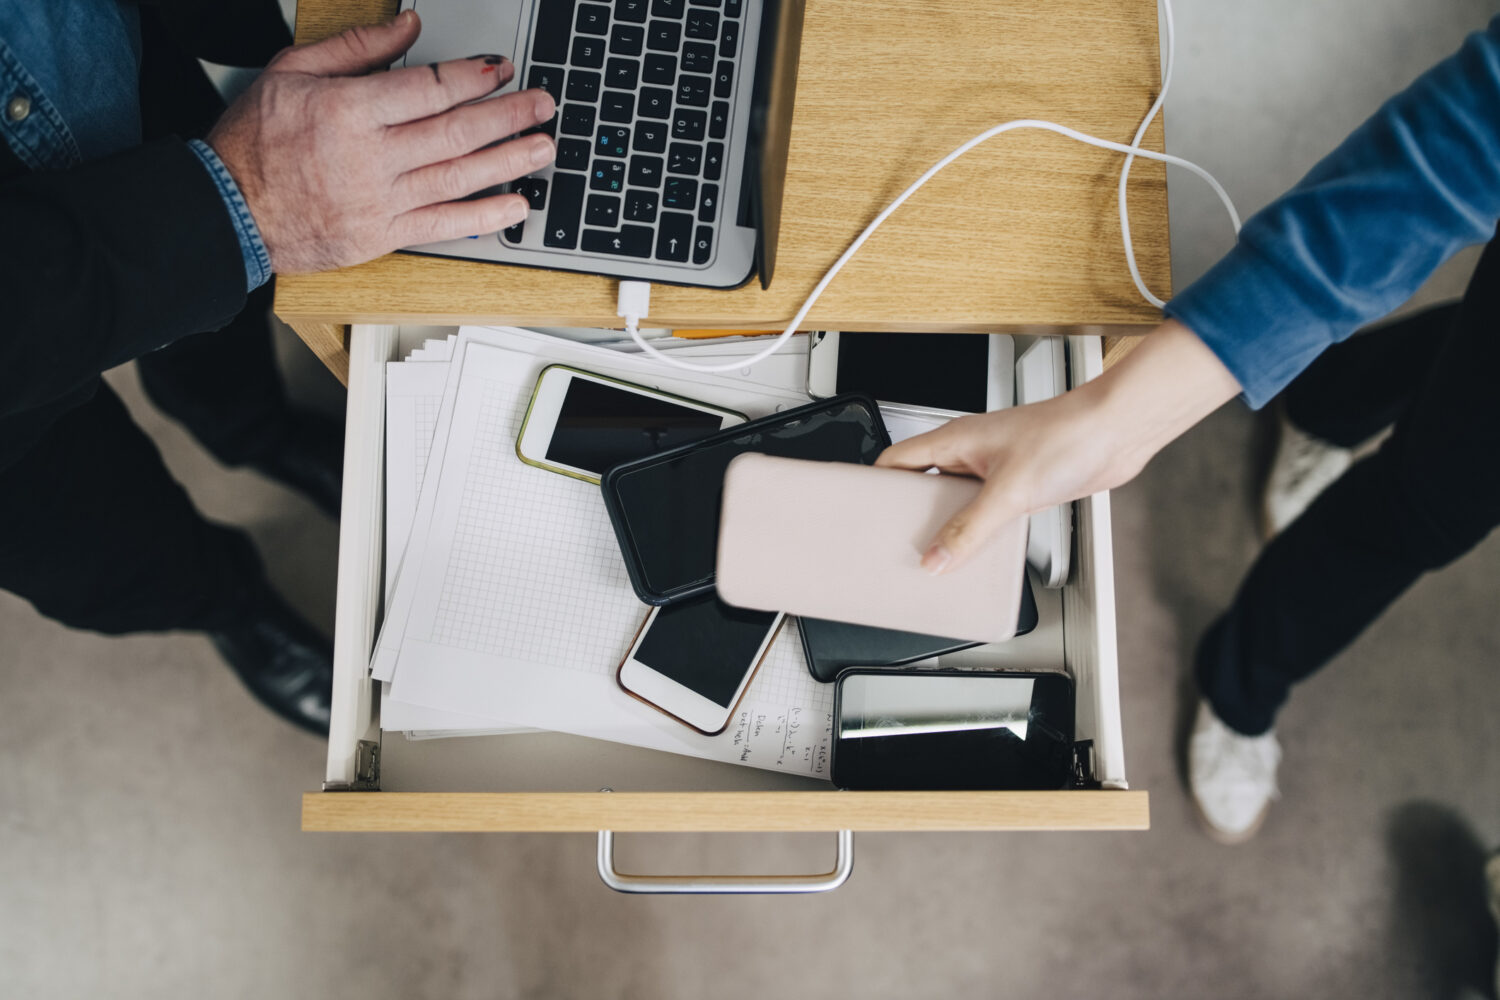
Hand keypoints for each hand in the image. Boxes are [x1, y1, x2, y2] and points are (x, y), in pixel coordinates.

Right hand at [207, 10, 555, 273]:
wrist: (229, 211)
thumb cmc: (254, 141)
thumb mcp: (291, 71)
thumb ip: (355, 47)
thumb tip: (407, 25)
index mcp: (347, 111)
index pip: (428, 89)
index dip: (473, 77)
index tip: (501, 68)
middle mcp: (370, 158)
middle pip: (455, 132)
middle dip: (507, 115)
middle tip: (543, 104)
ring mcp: (380, 200)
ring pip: (459, 177)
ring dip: (509, 161)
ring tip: (543, 147)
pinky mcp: (383, 235)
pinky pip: (444, 224)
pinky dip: (484, 215)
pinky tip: (515, 204)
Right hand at [875, 320, 1242, 573]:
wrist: (1118, 431)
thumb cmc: (1068, 434)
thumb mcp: (1009, 490)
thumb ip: (970, 528)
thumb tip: (936, 557)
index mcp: (955, 440)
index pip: (896, 461)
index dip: (875, 485)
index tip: (860, 511)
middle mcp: (971, 452)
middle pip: (923, 485)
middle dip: (909, 514)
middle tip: (898, 543)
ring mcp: (996, 468)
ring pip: (956, 501)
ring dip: (948, 526)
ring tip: (937, 554)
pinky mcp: (1021, 484)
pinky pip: (986, 512)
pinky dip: (978, 531)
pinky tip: (981, 550)